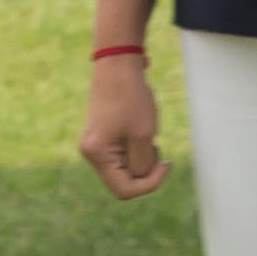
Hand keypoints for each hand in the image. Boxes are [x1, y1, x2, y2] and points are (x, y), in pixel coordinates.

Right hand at [77, 54, 166, 199]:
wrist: (117, 65)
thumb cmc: (131, 97)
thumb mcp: (143, 135)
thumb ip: (143, 164)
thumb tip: (140, 177)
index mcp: (97, 154)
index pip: (124, 190)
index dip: (149, 184)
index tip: (166, 164)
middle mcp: (90, 153)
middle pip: (123, 180)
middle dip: (145, 168)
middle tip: (157, 145)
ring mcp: (94, 145)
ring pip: (124, 168)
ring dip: (142, 157)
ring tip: (147, 133)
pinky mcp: (101, 137)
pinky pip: (122, 155)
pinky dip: (136, 148)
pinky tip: (140, 129)